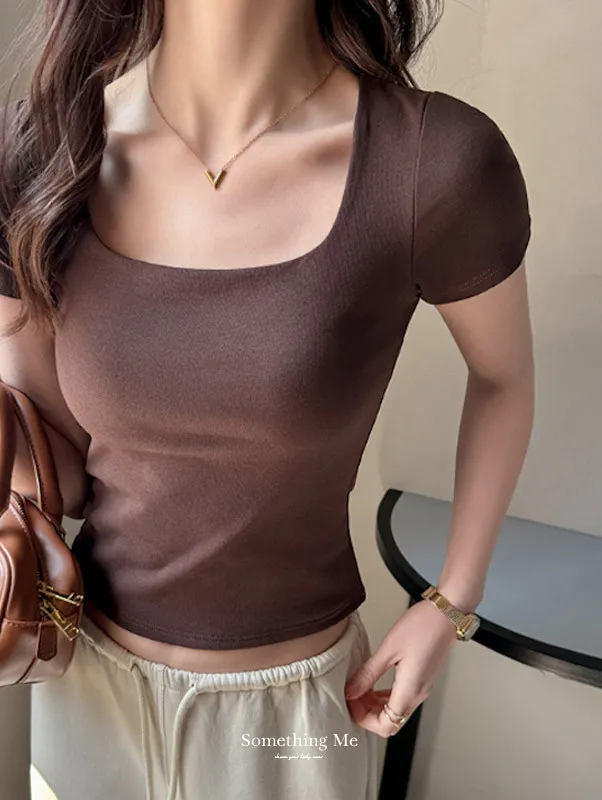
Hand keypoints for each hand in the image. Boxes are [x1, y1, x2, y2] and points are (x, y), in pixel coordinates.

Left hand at [343, 600, 457, 736]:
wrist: (447, 613)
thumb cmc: (422, 627)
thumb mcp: (389, 649)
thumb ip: (368, 673)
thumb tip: (351, 690)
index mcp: (410, 691)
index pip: (386, 726)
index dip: (364, 719)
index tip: (350, 703)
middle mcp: (418, 694)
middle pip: (391, 722)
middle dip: (367, 713)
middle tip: (352, 695)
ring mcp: (422, 687)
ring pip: (396, 710)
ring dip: (376, 705)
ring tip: (360, 687)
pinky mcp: (423, 678)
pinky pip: (402, 697)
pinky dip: (385, 695)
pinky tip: (375, 682)